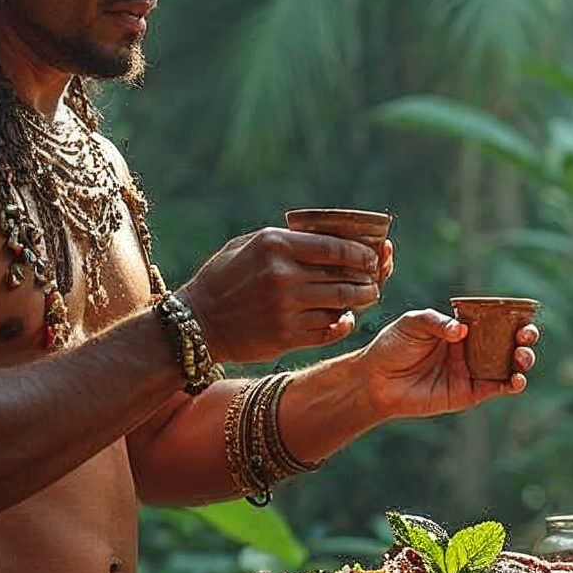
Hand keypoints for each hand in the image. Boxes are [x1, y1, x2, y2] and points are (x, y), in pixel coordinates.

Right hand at [176, 227, 383, 363]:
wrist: (197, 323)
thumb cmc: (223, 278)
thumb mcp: (248, 245)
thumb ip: (287, 239)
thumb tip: (331, 236)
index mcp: (274, 245)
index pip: (335, 247)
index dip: (362, 253)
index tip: (373, 256)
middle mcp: (282, 276)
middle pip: (343, 277)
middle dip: (368, 278)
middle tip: (376, 278)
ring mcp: (285, 308)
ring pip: (340, 304)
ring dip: (360, 301)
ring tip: (367, 296)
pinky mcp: (286, 336)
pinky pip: (328, 329)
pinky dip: (342, 324)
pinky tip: (346, 318)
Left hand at [357, 308, 539, 418]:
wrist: (375, 380)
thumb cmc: (392, 346)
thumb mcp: (413, 323)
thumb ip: (437, 322)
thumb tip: (461, 330)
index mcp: (461, 327)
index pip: (494, 319)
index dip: (512, 317)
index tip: (523, 316)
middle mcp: (470, 348)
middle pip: (507, 342)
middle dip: (524, 338)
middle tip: (526, 335)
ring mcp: (471, 371)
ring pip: (507, 365)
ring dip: (522, 360)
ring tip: (522, 356)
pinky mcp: (467, 393)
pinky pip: (495, 388)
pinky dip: (511, 384)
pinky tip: (516, 379)